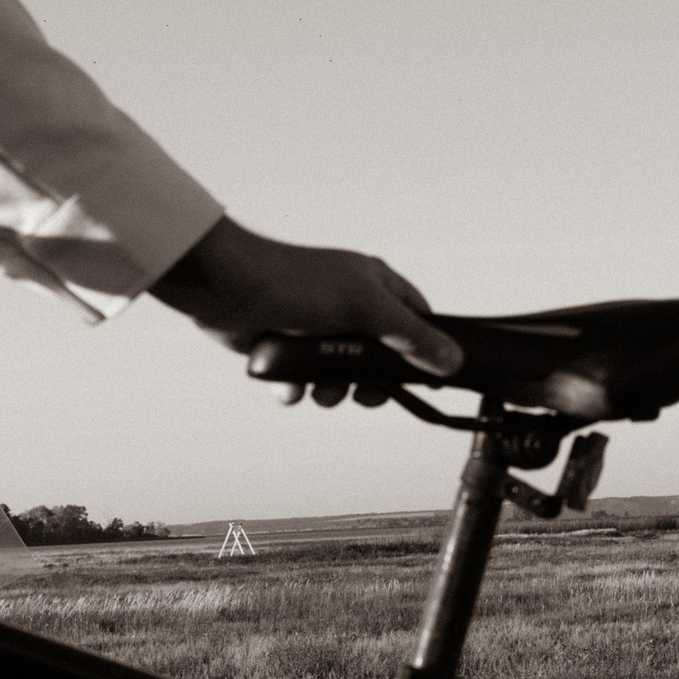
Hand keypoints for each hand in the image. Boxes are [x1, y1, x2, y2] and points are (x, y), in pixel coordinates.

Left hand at [147, 216, 461, 406]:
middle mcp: (349, 305)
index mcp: (374, 285)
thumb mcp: (365, 309)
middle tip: (363, 394)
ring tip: (318, 388)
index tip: (425, 379)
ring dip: (331, 389)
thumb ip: (411, 337)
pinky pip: (304, 378)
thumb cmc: (294, 283)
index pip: (417, 320)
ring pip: (341, 372)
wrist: (226, 288)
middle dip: (370, 381)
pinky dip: (298, 387)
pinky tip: (290, 385)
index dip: (423, 350)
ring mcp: (317, 326)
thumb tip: (452, 360)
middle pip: (380, 357)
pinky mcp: (287, 345)